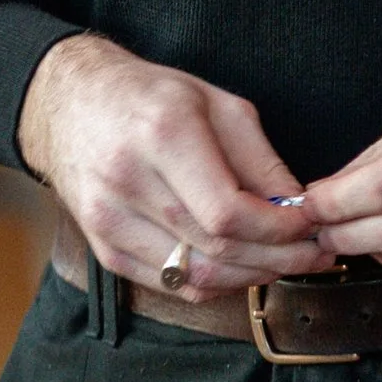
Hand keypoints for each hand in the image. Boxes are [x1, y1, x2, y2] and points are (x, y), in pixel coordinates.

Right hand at [17, 33, 331, 298]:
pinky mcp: (103, 248)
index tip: (309, 229)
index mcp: (162, 134)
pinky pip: (171, 285)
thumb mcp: (216, 103)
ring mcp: (108, 220)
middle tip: (311, 256)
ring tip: (282, 263)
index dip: (278, 232)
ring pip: (194, 276)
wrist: (69, 104)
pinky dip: (214, 283)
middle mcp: (127, 180)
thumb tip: (298, 209)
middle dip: (276, 259)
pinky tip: (239, 267)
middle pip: (215, 249)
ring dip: (249, 276)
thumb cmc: (149, 97)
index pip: (228, 213)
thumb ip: (260, 160)